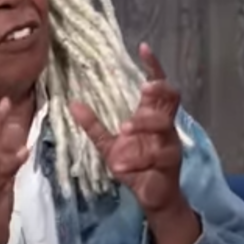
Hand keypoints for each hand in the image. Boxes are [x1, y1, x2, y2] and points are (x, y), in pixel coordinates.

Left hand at [69, 43, 184, 213]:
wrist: (151, 195)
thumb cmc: (135, 164)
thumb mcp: (108, 144)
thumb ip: (93, 125)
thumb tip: (72, 103)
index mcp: (151, 115)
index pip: (158, 85)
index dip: (153, 66)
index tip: (142, 47)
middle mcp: (164, 125)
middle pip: (171, 98)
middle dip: (159, 90)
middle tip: (143, 88)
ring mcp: (169, 143)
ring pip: (164, 126)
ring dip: (144, 125)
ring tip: (124, 129)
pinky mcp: (169, 164)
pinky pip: (156, 157)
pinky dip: (136, 160)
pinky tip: (121, 166)